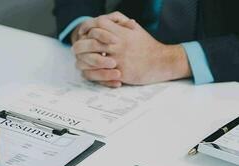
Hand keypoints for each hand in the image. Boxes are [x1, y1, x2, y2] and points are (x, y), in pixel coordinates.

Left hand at [72, 12, 191, 86]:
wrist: (162, 62)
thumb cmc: (148, 46)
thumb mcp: (136, 30)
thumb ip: (122, 23)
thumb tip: (109, 18)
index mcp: (121, 32)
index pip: (98, 24)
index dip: (87, 27)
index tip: (82, 33)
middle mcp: (119, 44)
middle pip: (91, 41)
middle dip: (80, 44)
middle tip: (76, 48)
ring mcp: (119, 58)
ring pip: (93, 58)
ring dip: (84, 59)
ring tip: (81, 61)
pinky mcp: (121, 72)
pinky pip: (101, 73)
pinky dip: (93, 72)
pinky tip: (89, 71)